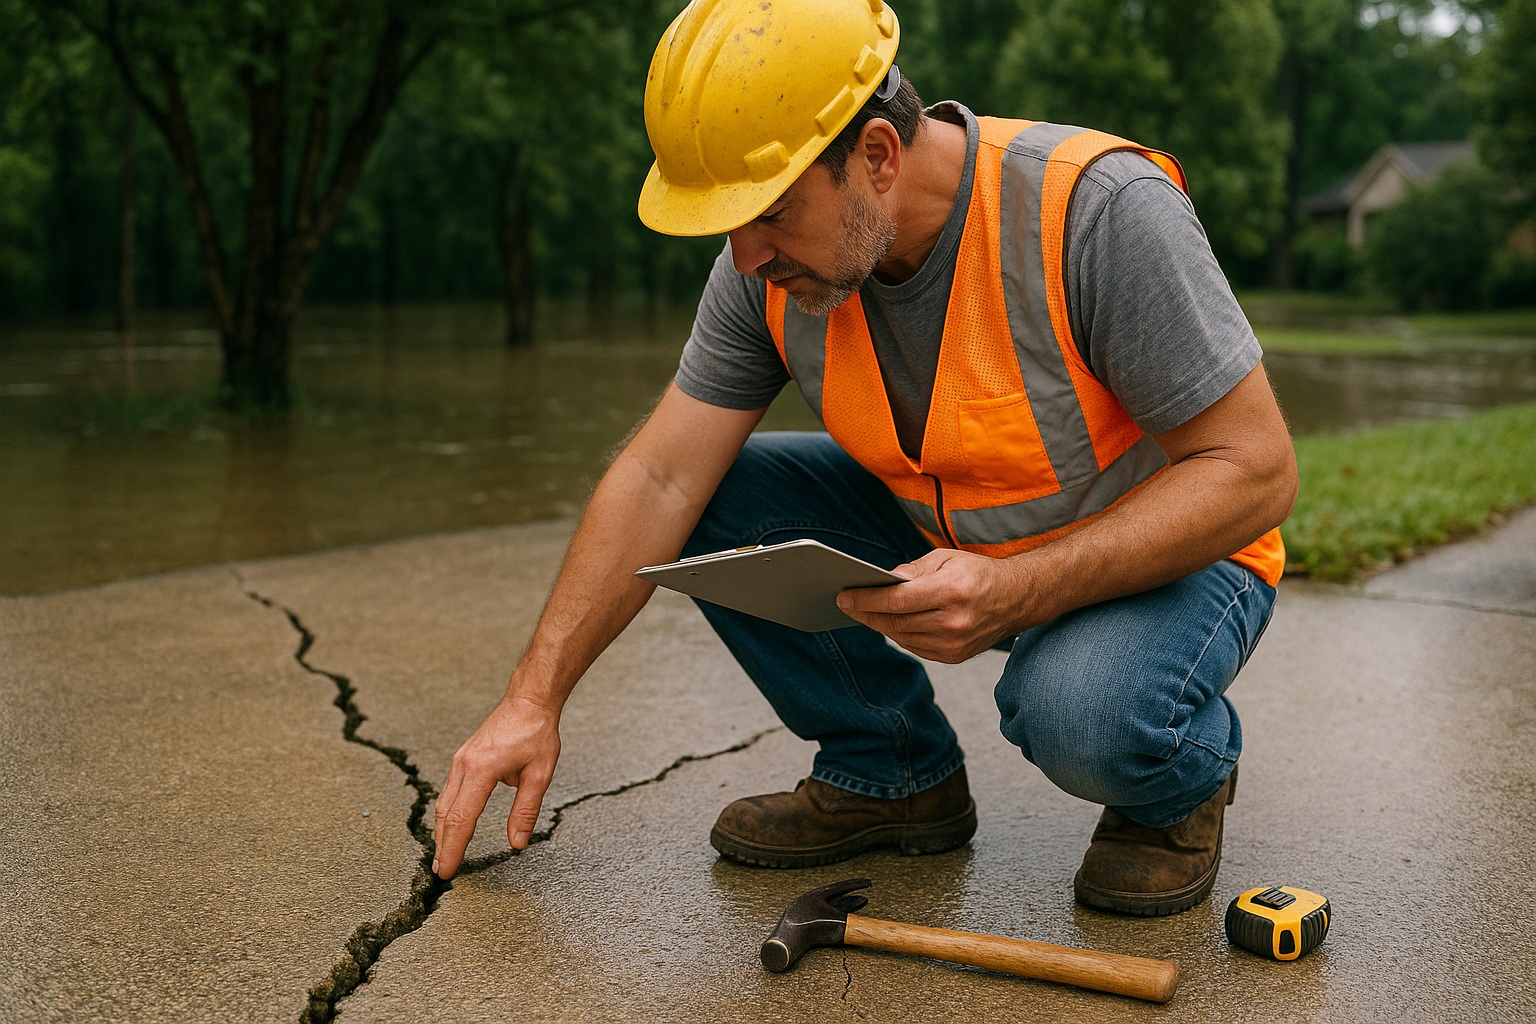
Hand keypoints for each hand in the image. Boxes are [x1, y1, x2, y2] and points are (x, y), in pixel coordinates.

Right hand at [431, 693, 560, 878]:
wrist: (528, 700)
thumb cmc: (536, 732)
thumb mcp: (540, 774)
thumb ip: (526, 810)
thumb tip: (517, 843)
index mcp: (481, 770)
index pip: (462, 819)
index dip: (454, 848)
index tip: (448, 871)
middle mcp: (464, 765)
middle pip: (446, 814)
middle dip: (442, 845)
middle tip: (441, 871)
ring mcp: (460, 761)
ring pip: (444, 803)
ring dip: (442, 830)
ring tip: (443, 854)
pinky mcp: (463, 759)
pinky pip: (450, 791)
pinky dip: (448, 813)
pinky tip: (451, 825)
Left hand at [836, 549, 1035, 662]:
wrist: (1017, 599)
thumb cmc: (978, 573)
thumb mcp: (946, 558)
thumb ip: (912, 571)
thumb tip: (883, 581)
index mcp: (952, 591)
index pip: (898, 600)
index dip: (867, 599)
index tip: (844, 595)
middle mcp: (954, 621)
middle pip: (896, 621)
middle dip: (867, 613)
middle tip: (846, 604)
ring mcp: (955, 643)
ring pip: (903, 637)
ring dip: (879, 624)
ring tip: (862, 612)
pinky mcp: (955, 656)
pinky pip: (915, 647)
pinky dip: (899, 635)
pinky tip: (886, 623)